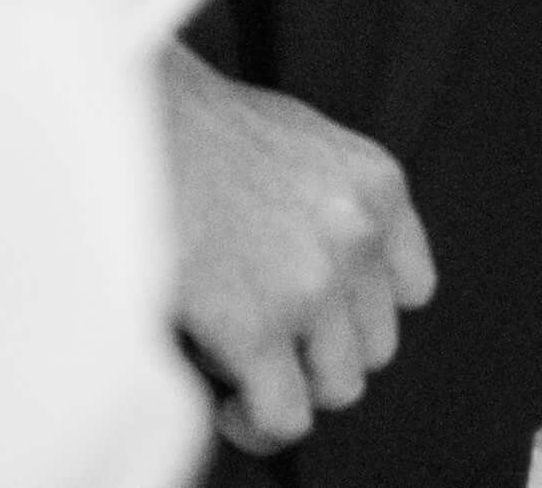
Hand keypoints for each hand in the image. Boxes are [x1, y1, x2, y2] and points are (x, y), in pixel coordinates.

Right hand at [159, 50, 434, 455]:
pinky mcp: (255, 327)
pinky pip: (284, 416)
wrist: (131, 118)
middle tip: (268, 348)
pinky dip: (259, 424)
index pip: (410, 288)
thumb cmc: (197, 130)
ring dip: (292, 387)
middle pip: (374, 344)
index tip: (315, 318)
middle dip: (322, 354)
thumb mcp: (300, 143)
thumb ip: (330, 204)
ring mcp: (312, 284)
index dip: (359, 314)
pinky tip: (228, 405)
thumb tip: (316, 269)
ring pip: (338, 386)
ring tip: (242, 372)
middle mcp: (359, 235)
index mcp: (377, 186)